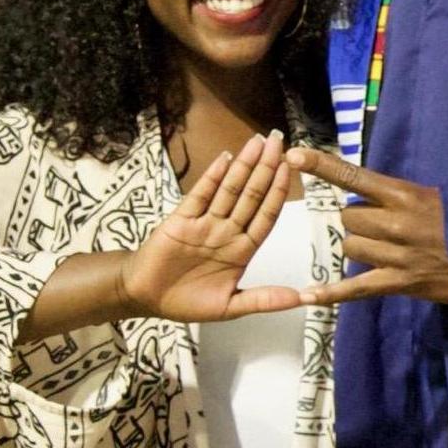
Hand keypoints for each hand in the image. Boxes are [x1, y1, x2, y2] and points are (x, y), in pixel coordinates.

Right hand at [122, 131, 302, 321]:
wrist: (145, 299)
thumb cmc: (187, 302)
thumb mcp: (229, 307)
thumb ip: (263, 300)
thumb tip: (301, 298)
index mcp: (241, 250)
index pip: (265, 216)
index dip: (278, 193)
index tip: (291, 169)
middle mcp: (226, 231)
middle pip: (251, 196)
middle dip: (265, 168)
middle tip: (279, 140)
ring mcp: (204, 223)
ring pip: (229, 190)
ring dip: (243, 166)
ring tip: (258, 141)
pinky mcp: (181, 219)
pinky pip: (199, 195)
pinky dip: (212, 177)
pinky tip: (225, 158)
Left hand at [284, 149, 447, 305]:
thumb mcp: (439, 196)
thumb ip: (402, 195)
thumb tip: (369, 193)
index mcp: (405, 195)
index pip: (355, 176)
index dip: (323, 165)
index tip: (294, 155)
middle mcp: (396, 223)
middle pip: (348, 217)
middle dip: (357, 219)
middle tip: (381, 224)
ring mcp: (396, 256)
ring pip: (350, 247)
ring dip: (359, 246)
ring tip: (384, 249)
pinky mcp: (399, 284)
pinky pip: (356, 289)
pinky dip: (331, 294)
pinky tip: (308, 296)